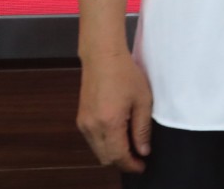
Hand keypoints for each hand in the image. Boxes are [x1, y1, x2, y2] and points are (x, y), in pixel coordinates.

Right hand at [77, 51, 152, 171]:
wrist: (102, 57)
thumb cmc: (126, 74)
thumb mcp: (143, 100)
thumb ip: (142, 128)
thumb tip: (143, 150)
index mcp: (109, 123)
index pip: (118, 155)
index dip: (131, 165)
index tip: (142, 166)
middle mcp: (92, 127)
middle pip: (105, 158)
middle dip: (122, 162)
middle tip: (139, 158)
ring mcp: (83, 124)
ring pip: (97, 151)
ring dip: (113, 154)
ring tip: (131, 147)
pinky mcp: (81, 119)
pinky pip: (92, 141)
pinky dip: (105, 144)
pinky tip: (118, 136)